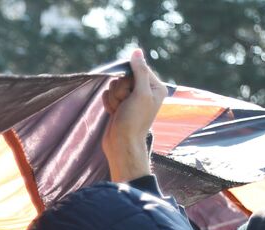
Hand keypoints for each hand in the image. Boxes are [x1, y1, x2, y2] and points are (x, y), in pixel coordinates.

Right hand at [101, 49, 166, 182]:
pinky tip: (113, 113)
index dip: (128, 79)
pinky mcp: (119, 104)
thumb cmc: (133, 120)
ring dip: (113, 98)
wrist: (121, 144)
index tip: (130, 93)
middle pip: (124, 76)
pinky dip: (108, 103)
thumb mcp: (140, 93)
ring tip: (119, 110)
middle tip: (125, 104)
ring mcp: (131, 98)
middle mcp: (145, 91)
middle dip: (120, 90)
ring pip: (114, 85)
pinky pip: (108, 94)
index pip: (137, 68)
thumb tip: (136, 51)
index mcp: (156, 87)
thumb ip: (139, 71)